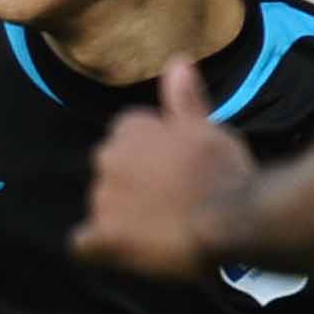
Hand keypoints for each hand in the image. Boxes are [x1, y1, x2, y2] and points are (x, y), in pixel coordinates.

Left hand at [77, 53, 252, 279]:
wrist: (230, 217)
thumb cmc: (223, 169)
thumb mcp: (207, 127)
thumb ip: (185, 99)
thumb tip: (177, 61)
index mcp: (129, 129)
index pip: (127, 137)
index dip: (150, 156)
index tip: (173, 170)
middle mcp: (106, 158)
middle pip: (111, 171)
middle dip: (132, 184)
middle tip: (168, 202)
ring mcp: (103, 199)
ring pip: (102, 206)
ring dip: (121, 216)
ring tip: (158, 231)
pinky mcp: (105, 237)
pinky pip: (83, 244)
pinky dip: (97, 248)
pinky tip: (118, 252)